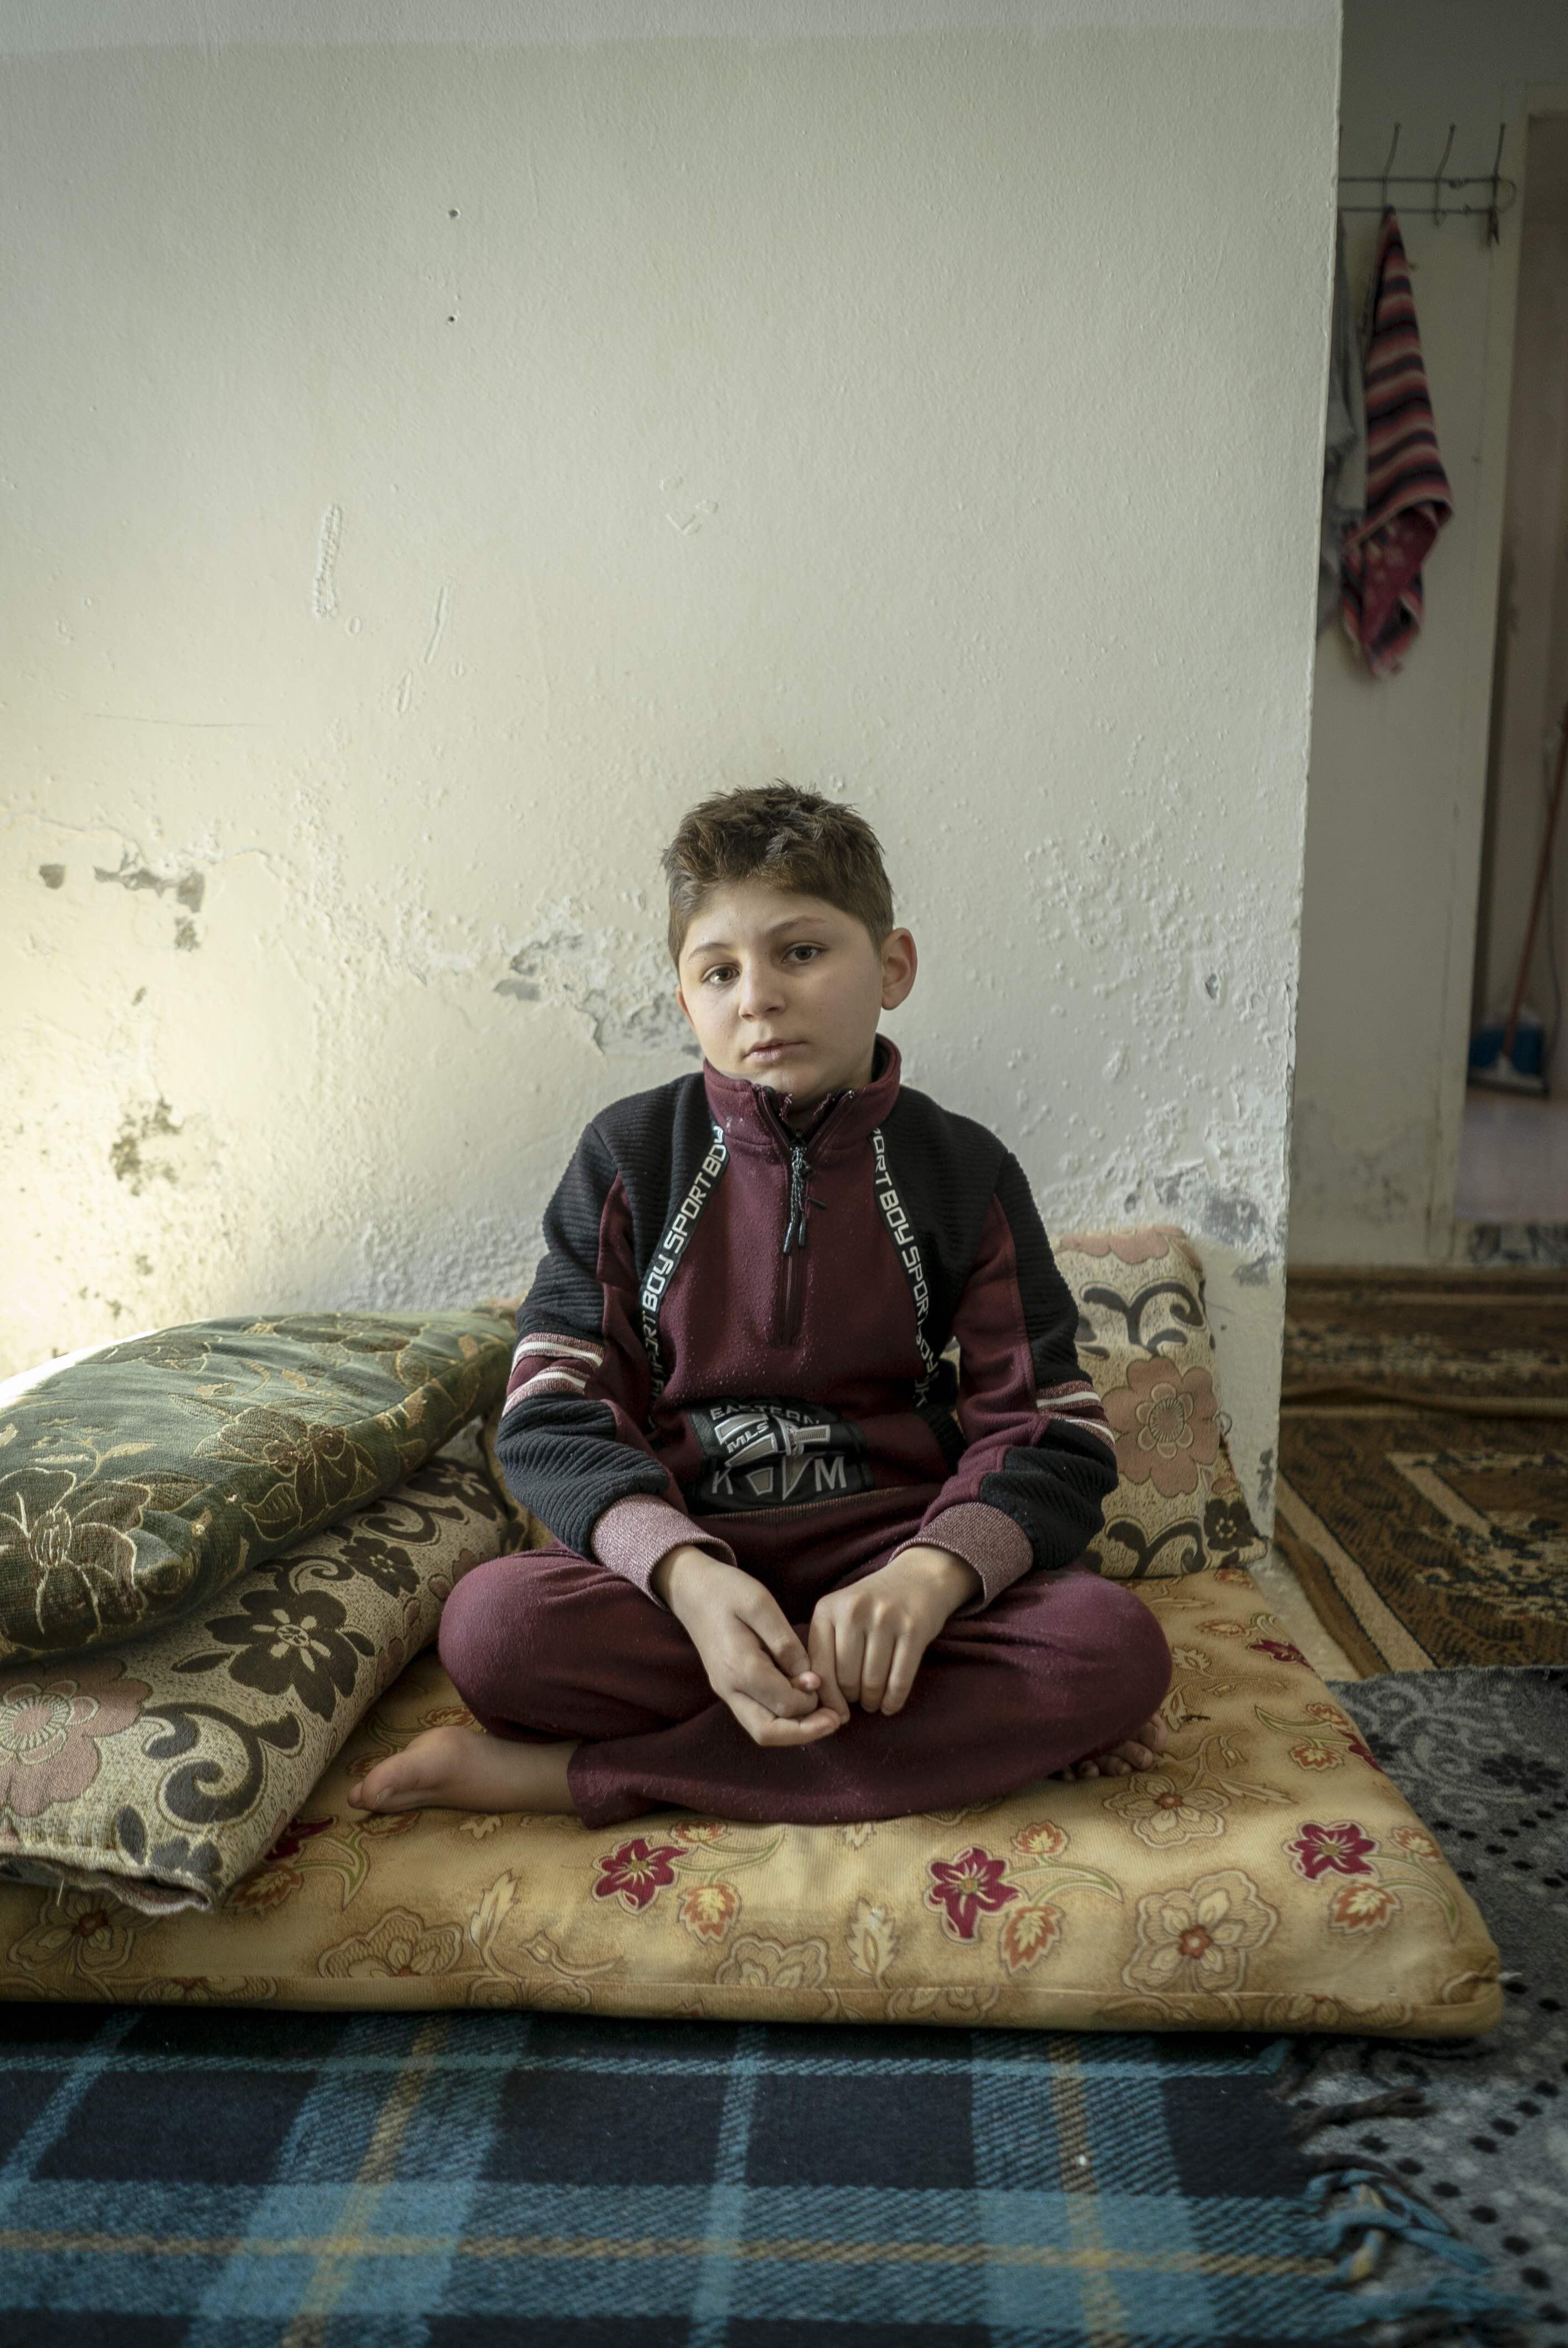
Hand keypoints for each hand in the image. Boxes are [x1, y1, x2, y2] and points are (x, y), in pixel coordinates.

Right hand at [652, 1544, 843, 1748]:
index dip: (811, 1700)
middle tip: (835, 1720)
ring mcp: (727, 1692)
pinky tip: (803, 1704)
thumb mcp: (761, 1604)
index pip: (783, 1704)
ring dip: (795, 1730)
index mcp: (739, 1667)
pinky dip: (783, 1720)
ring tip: (825, 1717)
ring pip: (761, 1730)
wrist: (692, 1589)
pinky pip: (757, 1717)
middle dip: (805, 1732)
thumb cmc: (727, 1591)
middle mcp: (729, 1688)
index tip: (825, 1681)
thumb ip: (786, 1643)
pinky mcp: (729, 1689)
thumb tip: (810, 1679)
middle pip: (768, 1732)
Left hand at [807, 1545, 979, 1719]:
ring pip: (872, 1682)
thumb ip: (824, 1648)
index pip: (819, 1667)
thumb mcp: (839, 1614)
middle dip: (852, 1699)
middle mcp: (853, 1611)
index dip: (827, 1698)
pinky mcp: (913, 1629)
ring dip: (872, 1702)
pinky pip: (900, 1680)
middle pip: (846, 1678)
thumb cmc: (872, 1604)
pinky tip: (890, 1706)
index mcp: (827, 1609)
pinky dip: (894, 1700)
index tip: (834, 1711)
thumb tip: (815, 1697)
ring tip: (873, 1702)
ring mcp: (885, 1618)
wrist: (919, 1577)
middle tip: (858, 1702)